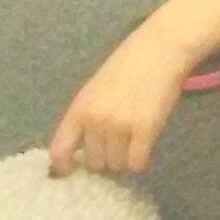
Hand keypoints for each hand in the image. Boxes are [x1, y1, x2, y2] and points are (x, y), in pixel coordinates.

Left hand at [49, 23, 189, 175]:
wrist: (159, 49)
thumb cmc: (128, 65)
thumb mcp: (95, 90)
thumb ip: (86, 117)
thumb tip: (81, 149)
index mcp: (79, 108)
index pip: (59, 150)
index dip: (64, 166)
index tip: (73, 170)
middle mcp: (95, 120)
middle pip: (94, 164)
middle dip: (105, 157)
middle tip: (118, 142)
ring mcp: (120, 126)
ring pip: (117, 166)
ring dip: (125, 158)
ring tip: (134, 137)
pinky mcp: (145, 131)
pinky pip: (137, 163)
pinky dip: (142, 158)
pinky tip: (145, 143)